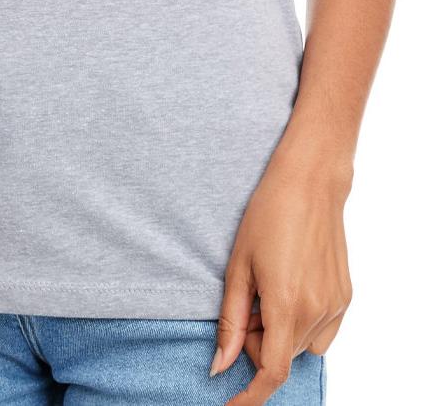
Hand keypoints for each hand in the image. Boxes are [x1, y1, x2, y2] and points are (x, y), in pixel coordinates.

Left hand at [210, 146, 352, 404]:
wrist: (309, 182)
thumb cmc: (267, 215)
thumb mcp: (238, 265)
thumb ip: (230, 319)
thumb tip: (220, 365)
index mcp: (286, 305)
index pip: (270, 372)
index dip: (250, 395)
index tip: (232, 402)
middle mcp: (316, 311)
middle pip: (281, 356)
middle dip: (256, 344)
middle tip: (246, 305)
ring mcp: (335, 305)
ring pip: (301, 346)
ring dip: (279, 334)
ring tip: (268, 293)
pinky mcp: (345, 296)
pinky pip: (321, 332)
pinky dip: (301, 324)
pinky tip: (290, 290)